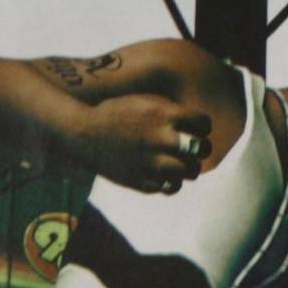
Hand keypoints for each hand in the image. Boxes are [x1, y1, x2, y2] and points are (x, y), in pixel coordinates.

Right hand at [77, 95, 212, 193]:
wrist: (83, 134)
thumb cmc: (116, 114)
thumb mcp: (144, 101)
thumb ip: (171, 111)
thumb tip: (197, 125)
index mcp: (163, 114)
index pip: (204, 123)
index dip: (202, 126)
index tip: (196, 129)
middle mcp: (162, 139)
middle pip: (202, 149)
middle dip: (200, 148)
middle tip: (192, 149)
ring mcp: (153, 163)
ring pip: (191, 172)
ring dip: (188, 167)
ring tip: (180, 163)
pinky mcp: (144, 182)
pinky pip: (172, 186)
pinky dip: (170, 181)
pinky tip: (163, 174)